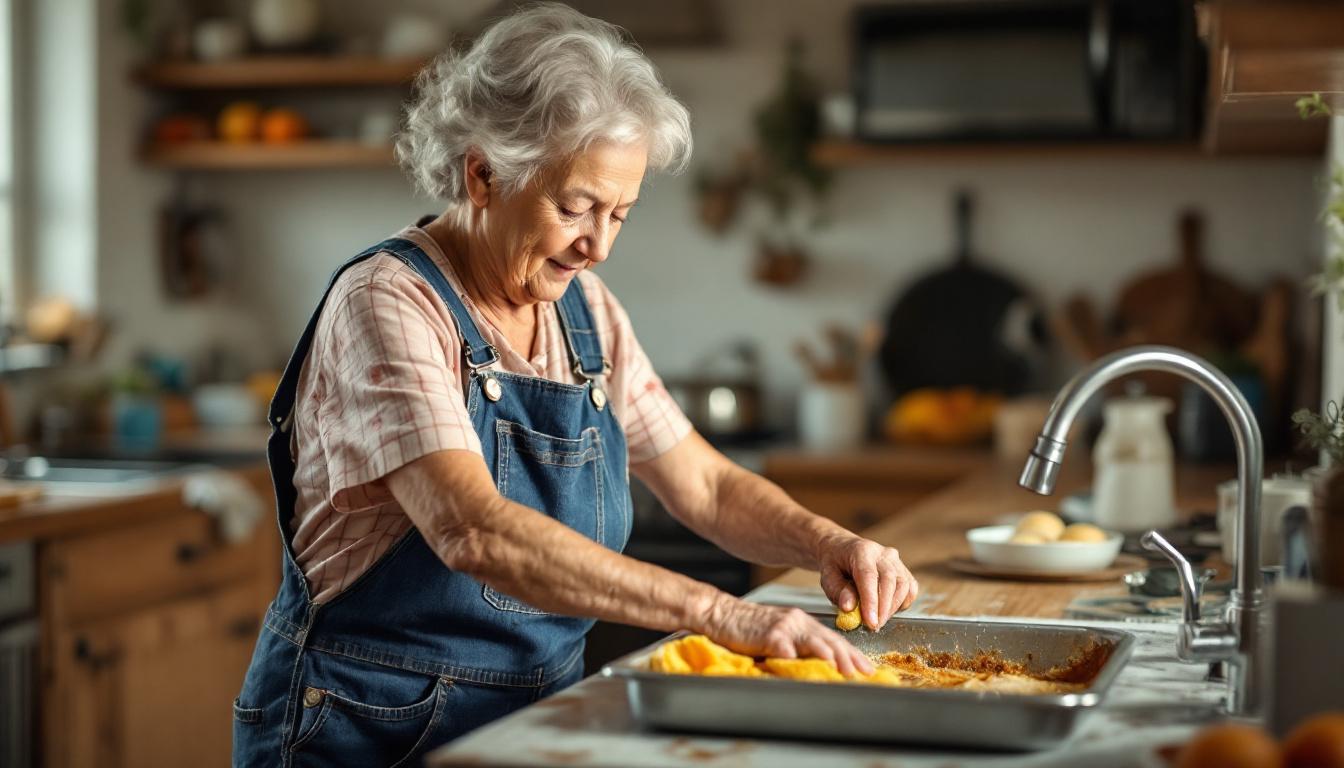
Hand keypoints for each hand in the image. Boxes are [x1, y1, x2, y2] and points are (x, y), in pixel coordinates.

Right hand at [701, 596, 873, 676]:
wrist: (721, 614)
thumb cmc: (748, 628)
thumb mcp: (780, 635)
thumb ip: (798, 647)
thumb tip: (821, 667)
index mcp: (802, 622)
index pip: (834, 639)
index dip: (852, 654)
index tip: (867, 669)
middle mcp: (797, 621)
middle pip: (829, 640)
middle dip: (848, 657)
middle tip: (862, 673)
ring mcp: (783, 626)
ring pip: (812, 641)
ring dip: (829, 656)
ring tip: (841, 669)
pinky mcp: (767, 634)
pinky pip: (784, 647)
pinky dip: (795, 658)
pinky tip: (803, 666)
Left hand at [816, 534, 917, 629]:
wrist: (844, 550)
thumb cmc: (835, 565)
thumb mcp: (828, 577)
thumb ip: (837, 591)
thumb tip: (849, 608)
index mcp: (861, 551)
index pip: (868, 576)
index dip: (871, 601)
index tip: (870, 622)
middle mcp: (882, 553)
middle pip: (889, 581)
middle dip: (883, 609)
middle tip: (873, 627)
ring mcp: (896, 561)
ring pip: (903, 586)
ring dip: (892, 608)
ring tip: (878, 621)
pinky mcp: (903, 570)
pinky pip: (910, 589)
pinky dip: (901, 603)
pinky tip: (888, 610)